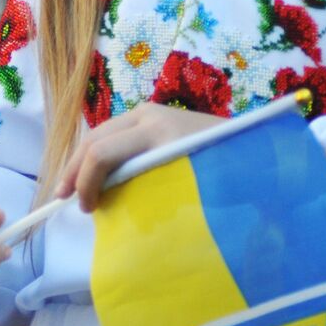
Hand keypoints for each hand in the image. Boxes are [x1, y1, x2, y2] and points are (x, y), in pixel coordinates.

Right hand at [56, 103, 223, 211]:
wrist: (264, 149)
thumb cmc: (233, 174)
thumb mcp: (191, 186)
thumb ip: (150, 192)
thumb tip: (110, 211)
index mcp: (157, 131)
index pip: (102, 153)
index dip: (86, 182)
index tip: (86, 209)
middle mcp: (148, 116)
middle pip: (95, 139)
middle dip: (74, 169)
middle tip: (61, 198)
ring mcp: (151, 114)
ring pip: (102, 134)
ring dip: (84, 161)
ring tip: (73, 188)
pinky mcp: (155, 119)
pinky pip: (117, 135)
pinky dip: (100, 155)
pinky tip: (96, 176)